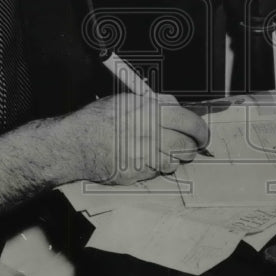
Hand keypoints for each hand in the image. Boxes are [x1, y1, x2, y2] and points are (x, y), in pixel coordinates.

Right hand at [56, 93, 209, 185]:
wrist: (74, 144)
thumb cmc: (97, 120)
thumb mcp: (127, 100)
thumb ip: (155, 103)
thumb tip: (175, 106)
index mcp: (150, 113)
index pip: (190, 122)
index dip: (200, 129)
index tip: (201, 133)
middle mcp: (149, 136)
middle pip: (187, 146)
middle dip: (190, 145)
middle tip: (187, 143)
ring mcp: (143, 158)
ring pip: (174, 162)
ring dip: (173, 157)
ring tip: (161, 149)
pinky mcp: (136, 175)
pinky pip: (157, 173)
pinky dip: (156, 167)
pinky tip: (144, 157)